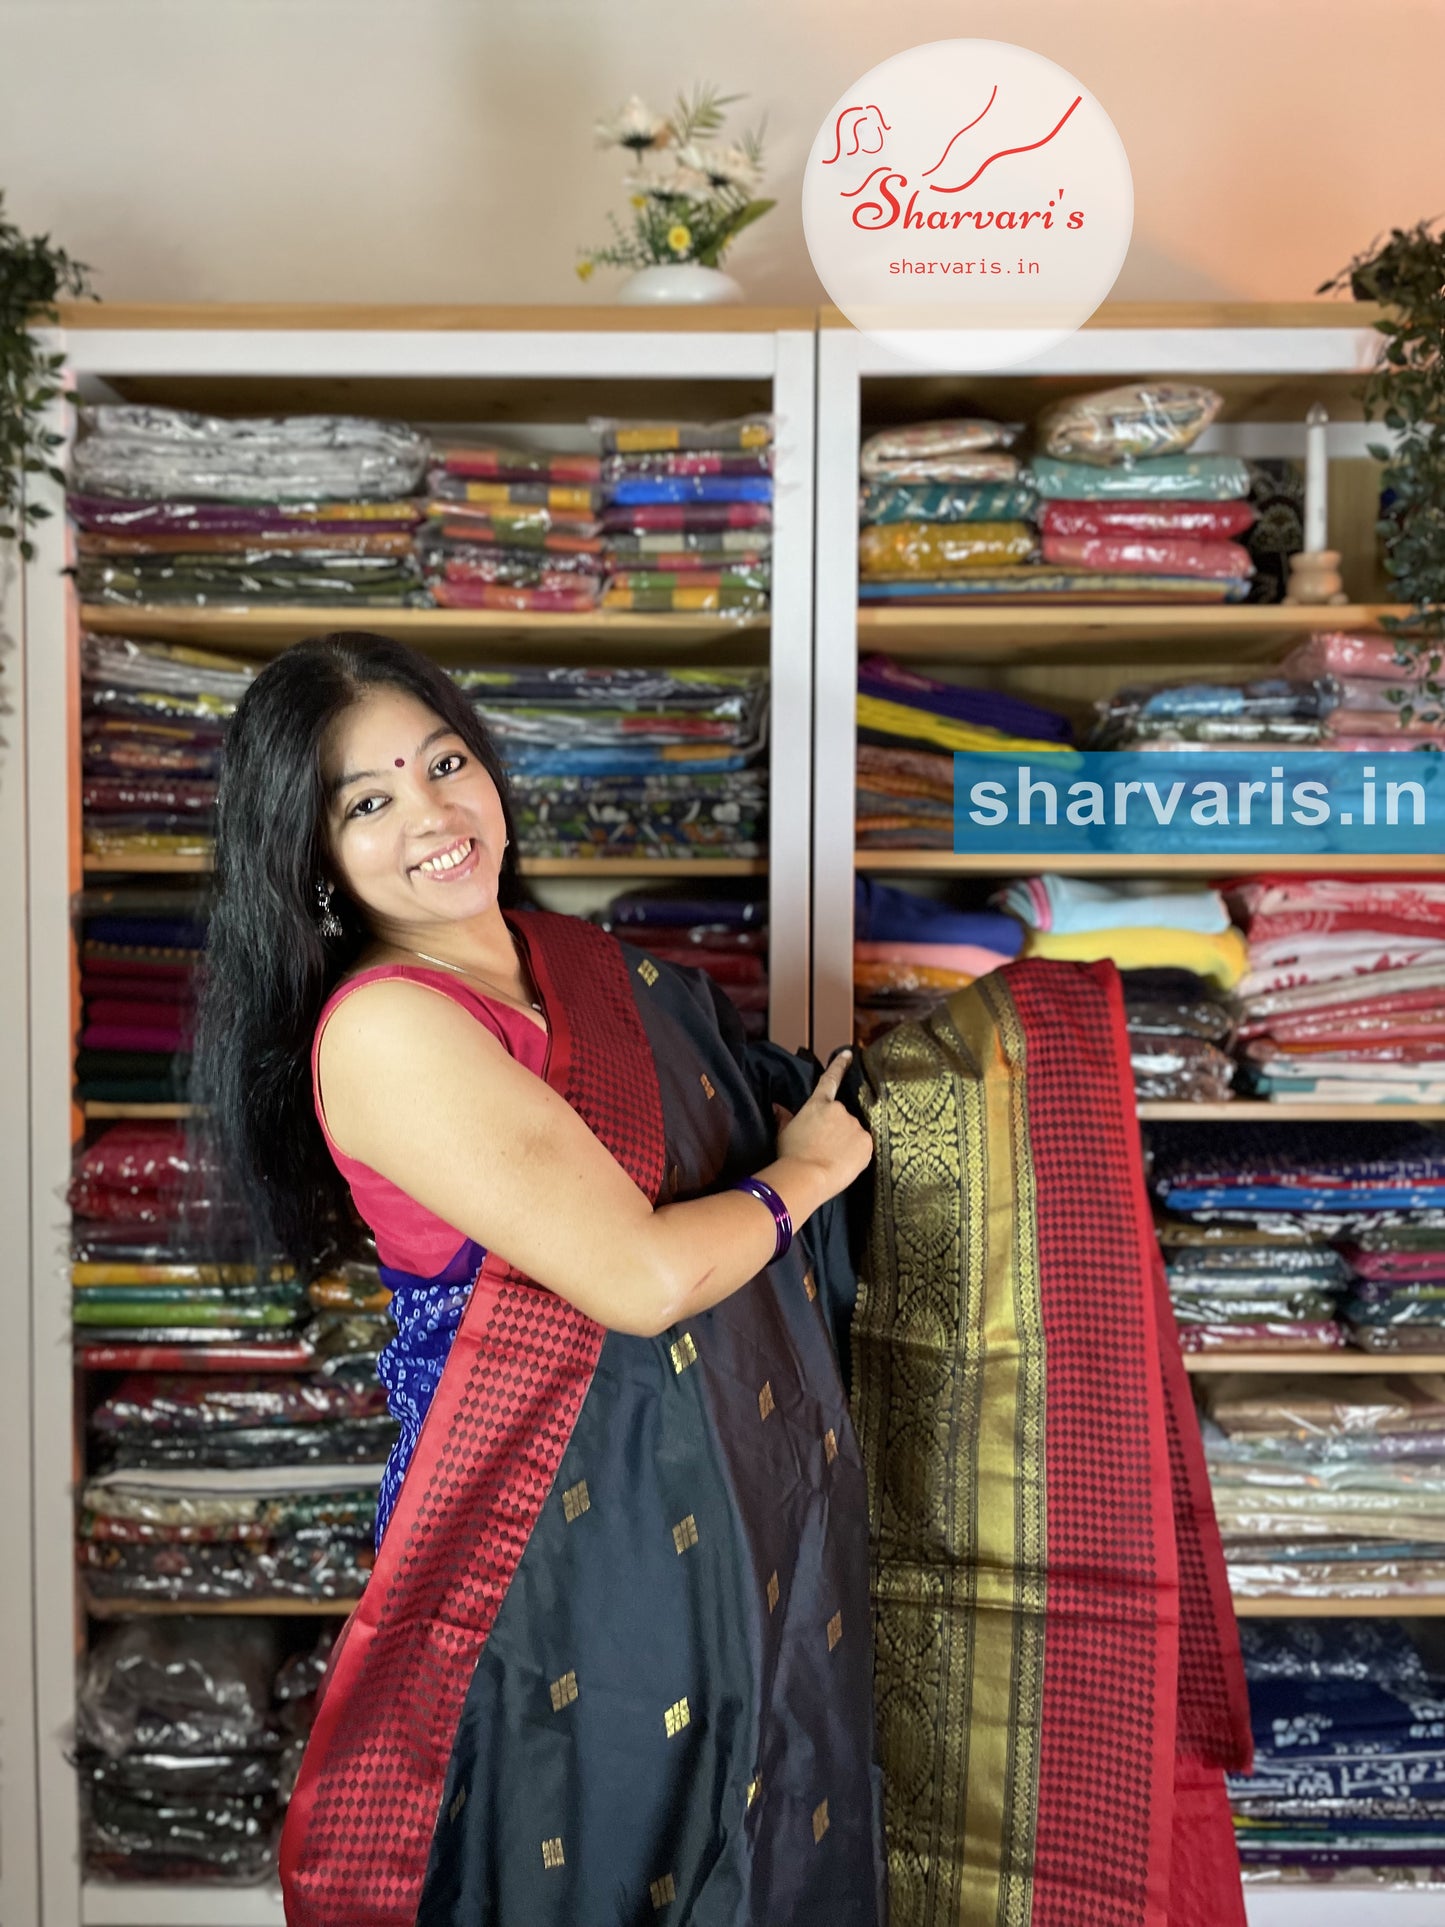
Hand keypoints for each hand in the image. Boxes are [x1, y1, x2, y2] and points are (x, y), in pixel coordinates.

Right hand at [776, 1051, 872, 1200]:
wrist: (806, 1175)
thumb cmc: (790, 1155)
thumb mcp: (783, 1133)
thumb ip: (784, 1117)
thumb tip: (777, 1107)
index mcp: (818, 1104)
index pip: (830, 1079)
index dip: (840, 1065)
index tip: (849, 1054)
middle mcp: (839, 1109)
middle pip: (842, 1117)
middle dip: (836, 1130)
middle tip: (824, 1149)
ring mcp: (854, 1124)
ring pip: (853, 1133)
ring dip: (846, 1142)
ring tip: (831, 1160)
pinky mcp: (866, 1142)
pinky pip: (863, 1147)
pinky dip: (856, 1154)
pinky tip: (843, 1164)